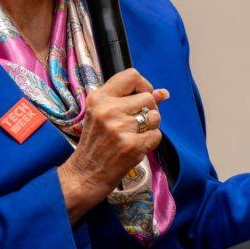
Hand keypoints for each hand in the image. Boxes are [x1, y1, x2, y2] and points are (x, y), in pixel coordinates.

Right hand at [57, 68, 169, 221]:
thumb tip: (163, 93)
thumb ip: (131, 99)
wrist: (86, 173)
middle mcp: (108, 109)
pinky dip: (151, 141)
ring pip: (155, 116)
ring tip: (136, 133)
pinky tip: (137, 145)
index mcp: (99, 97)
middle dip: (149, 109)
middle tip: (137, 121)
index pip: (132, 75)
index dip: (143, 85)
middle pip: (148, 97)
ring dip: (151, 126)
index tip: (141, 96)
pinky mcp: (131, 146)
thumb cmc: (96, 141)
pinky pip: (157, 135)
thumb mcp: (104, 113)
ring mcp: (120, 128)